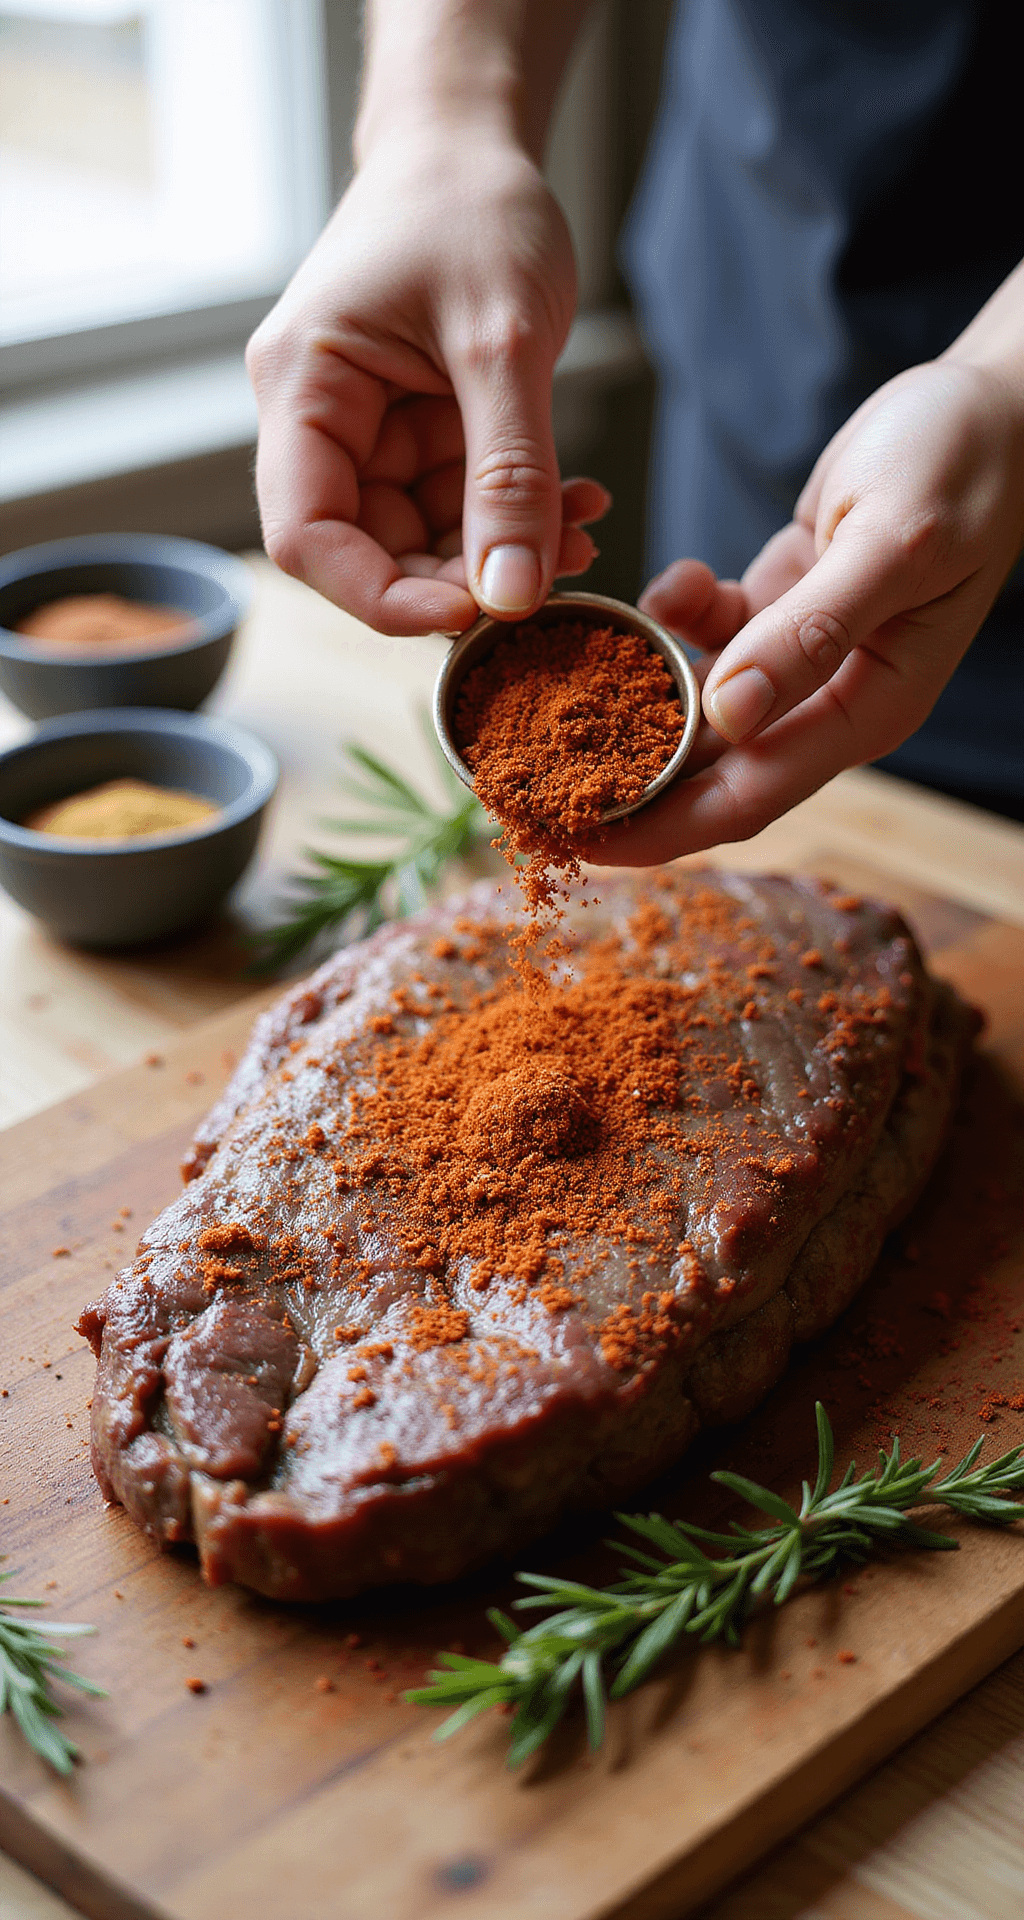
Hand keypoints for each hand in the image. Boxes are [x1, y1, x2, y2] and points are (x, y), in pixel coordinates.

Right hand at [247, 131, 607, 635]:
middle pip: (367, 550)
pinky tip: (576, 503)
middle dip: (460, 578)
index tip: (471, 614)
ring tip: (584, 527)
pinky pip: (461, 504)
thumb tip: (511, 599)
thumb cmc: (470, 206)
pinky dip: (519, 517)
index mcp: (303, 390)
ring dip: (503, 553)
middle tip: (548, 581)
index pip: (307, 538)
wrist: (476, 142)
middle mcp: (322, 420)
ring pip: (423, 538)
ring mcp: (371, 431)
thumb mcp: (502, 340)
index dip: (379, 596)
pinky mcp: (418, 432)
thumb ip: (509, 474)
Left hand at [599, 358, 1023, 863]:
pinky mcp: (783, 608)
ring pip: (696, 705)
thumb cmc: (960, 467)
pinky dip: (676, 613)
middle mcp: (828, 700)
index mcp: (864, 710)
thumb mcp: (888, 545)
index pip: (743, 802)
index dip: (655, 829)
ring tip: (557, 684)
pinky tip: (673, 581)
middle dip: (621, 777)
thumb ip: (811, 632)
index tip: (570, 838)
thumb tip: (729, 717)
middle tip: (524, 776)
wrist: (994, 405)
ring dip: (635, 694)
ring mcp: (802, 658)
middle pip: (706, 772)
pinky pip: (707, 634)